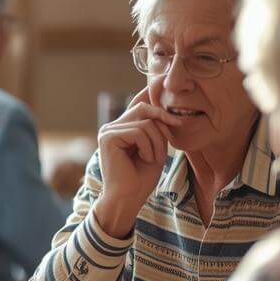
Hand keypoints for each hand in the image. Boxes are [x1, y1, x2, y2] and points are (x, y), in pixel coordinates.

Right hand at [92, 87, 177, 236]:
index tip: (161, 82)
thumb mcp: (155, 147)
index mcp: (121, 129)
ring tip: (154, 159)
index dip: (148, 93)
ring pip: (145, 123)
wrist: (128, 198)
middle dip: (162, 122)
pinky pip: (138, 132)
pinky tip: (146, 159)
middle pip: (143, 109)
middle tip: (171, 138)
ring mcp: (108, 131)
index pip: (137, 105)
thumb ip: (155, 128)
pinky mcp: (108, 137)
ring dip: (157, 142)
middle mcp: (112, 127)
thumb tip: (160, 108)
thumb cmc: (141, 178)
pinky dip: (149, 147)